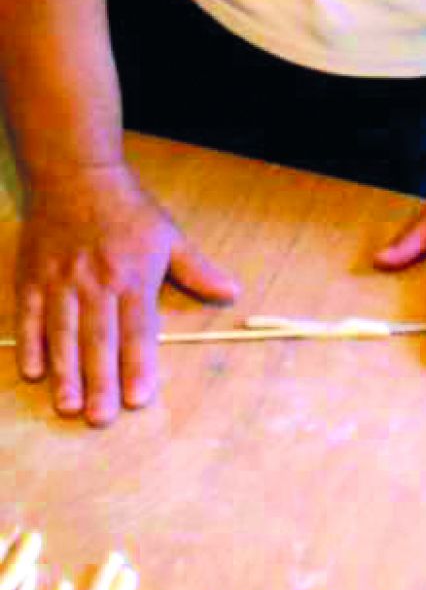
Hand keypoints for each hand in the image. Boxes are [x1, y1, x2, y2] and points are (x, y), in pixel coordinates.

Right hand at [15, 162, 239, 425]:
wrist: (75, 171)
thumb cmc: (128, 209)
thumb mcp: (169, 237)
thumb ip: (198, 270)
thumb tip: (232, 293)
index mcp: (133, 277)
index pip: (138, 329)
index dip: (138, 364)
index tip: (139, 397)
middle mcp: (96, 283)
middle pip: (99, 340)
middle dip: (99, 381)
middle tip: (100, 417)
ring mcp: (61, 281)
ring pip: (63, 333)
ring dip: (65, 371)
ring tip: (68, 405)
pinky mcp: (33, 277)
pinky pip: (29, 315)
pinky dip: (31, 344)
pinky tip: (34, 372)